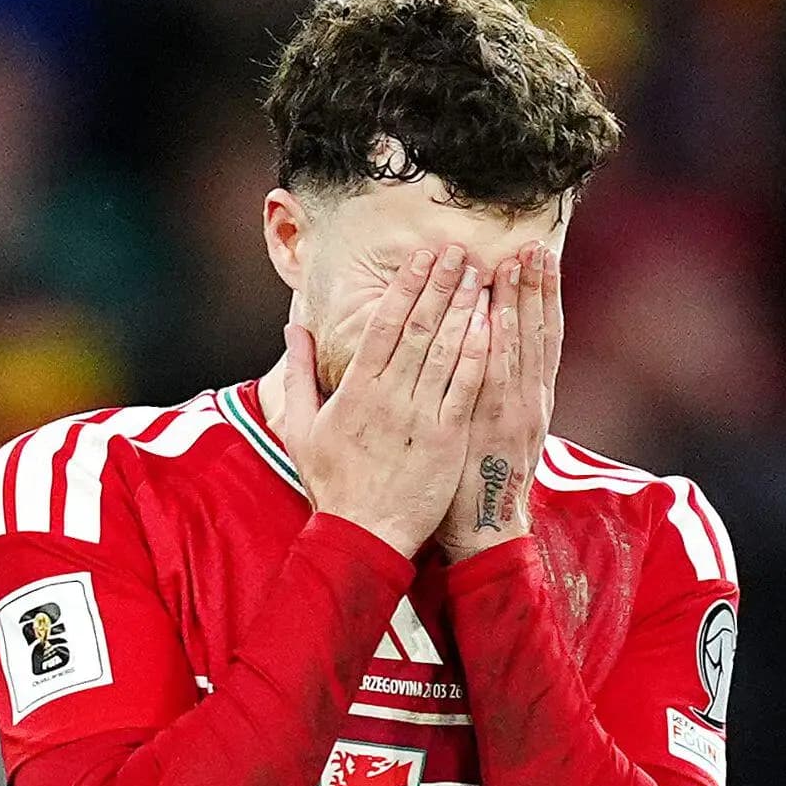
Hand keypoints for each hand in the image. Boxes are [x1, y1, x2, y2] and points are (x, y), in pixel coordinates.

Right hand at [281, 244, 492, 557]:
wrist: (364, 535)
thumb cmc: (333, 482)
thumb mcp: (300, 427)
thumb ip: (299, 374)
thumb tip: (293, 328)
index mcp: (354, 391)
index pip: (382, 326)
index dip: (405, 288)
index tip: (422, 257)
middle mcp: (387, 397)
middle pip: (417, 329)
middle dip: (439, 286)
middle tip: (458, 250)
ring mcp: (419, 417)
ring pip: (445, 352)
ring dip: (464, 310)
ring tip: (480, 275)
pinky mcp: (447, 438)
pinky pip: (465, 388)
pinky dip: (477, 354)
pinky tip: (492, 325)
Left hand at [436, 241, 560, 559]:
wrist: (485, 528)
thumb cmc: (483, 478)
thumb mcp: (502, 430)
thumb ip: (500, 389)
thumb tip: (490, 348)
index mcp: (533, 396)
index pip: (542, 335)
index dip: (544, 295)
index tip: (541, 257)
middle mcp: (530, 398)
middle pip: (536, 331)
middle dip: (536, 286)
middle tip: (534, 244)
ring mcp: (513, 411)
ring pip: (520, 346)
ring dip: (520, 303)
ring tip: (517, 262)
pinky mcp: (490, 427)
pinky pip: (492, 378)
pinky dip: (495, 345)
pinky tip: (491, 315)